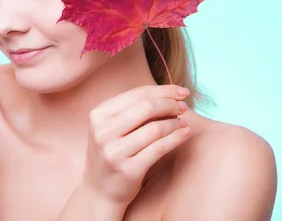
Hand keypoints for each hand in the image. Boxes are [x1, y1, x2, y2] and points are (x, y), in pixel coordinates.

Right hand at [82, 84, 190, 205]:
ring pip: (155, 128)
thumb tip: (169, 95)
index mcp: (98, 115)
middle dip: (170, 104)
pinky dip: (176, 138)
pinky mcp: (128, 170)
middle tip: (184, 107)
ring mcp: (114, 151)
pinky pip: (159, 149)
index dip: (163, 90)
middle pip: (146, 107)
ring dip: (175, 123)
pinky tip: (184, 134)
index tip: (181, 92)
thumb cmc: (111, 153)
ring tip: (183, 123)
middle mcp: (103, 131)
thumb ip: (131, 110)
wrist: (99, 190)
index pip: (136, 94)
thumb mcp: (111, 127)